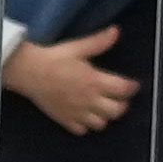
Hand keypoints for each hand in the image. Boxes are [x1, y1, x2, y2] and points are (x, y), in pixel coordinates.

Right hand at [0, 32, 137, 133]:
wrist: (29, 72)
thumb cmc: (54, 59)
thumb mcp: (78, 47)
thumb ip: (99, 42)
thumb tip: (116, 31)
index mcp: (95, 81)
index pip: (124, 90)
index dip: (132, 88)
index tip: (133, 85)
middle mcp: (89, 100)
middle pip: (117, 111)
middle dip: (122, 104)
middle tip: (120, 97)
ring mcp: (77, 112)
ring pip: (101, 124)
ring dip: (105, 116)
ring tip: (103, 107)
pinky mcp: (65, 120)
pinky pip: (82, 130)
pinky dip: (87, 125)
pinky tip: (85, 116)